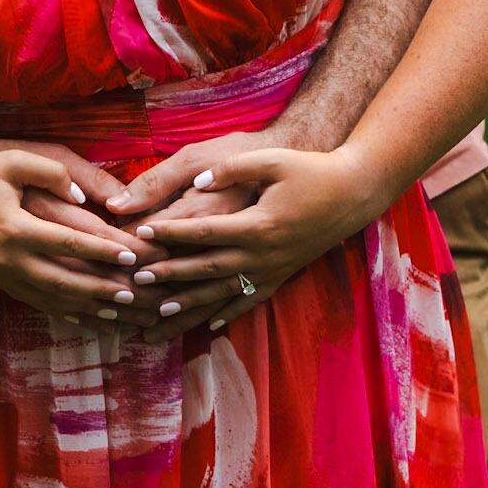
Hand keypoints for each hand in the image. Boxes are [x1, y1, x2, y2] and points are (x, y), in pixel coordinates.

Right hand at [0, 148, 165, 326]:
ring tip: (122, 310)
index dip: (101, 251)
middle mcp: (9, 258)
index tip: (131, 256)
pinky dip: (65, 311)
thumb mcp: (10, 161)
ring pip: (53, 299)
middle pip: (65, 280)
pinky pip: (37, 302)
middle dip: (103, 288)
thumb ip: (50, 173)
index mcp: (14, 227)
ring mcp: (3, 275)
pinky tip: (87, 316)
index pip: (67, 243)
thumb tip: (83, 196)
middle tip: (138, 292)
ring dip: (89, 307)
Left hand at [132, 145, 379, 344]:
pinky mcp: (282, 275)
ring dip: (190, 304)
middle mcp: (263, 254)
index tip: (142, 232)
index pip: (204, 232)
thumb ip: (232, 171)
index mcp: (258, 224)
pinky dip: (227, 313)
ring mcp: (273, 269)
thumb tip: (198, 182)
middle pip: (207, 268)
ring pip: (223, 292)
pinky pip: (250, 300)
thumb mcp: (272, 162)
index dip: (171, 232)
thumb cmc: (311, 170)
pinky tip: (209, 326)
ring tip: (158, 313)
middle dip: (169, 275)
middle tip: (135, 280)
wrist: (353, 193)